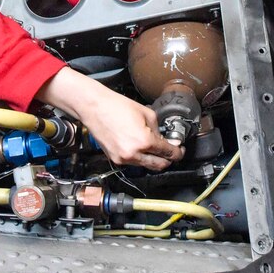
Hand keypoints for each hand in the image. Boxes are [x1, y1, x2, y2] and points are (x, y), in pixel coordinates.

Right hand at [36, 67, 183, 170]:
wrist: (94, 108)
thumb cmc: (117, 106)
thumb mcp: (147, 113)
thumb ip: (159, 130)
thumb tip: (166, 140)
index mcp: (144, 141)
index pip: (168, 153)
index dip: (177, 152)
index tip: (180, 150)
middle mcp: (133, 154)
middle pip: (159, 165)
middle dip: (168, 160)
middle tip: (172, 153)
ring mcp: (123, 159)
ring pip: (146, 166)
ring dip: (154, 159)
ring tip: (156, 148)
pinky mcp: (115, 160)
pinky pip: (133, 163)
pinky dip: (140, 158)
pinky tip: (142, 148)